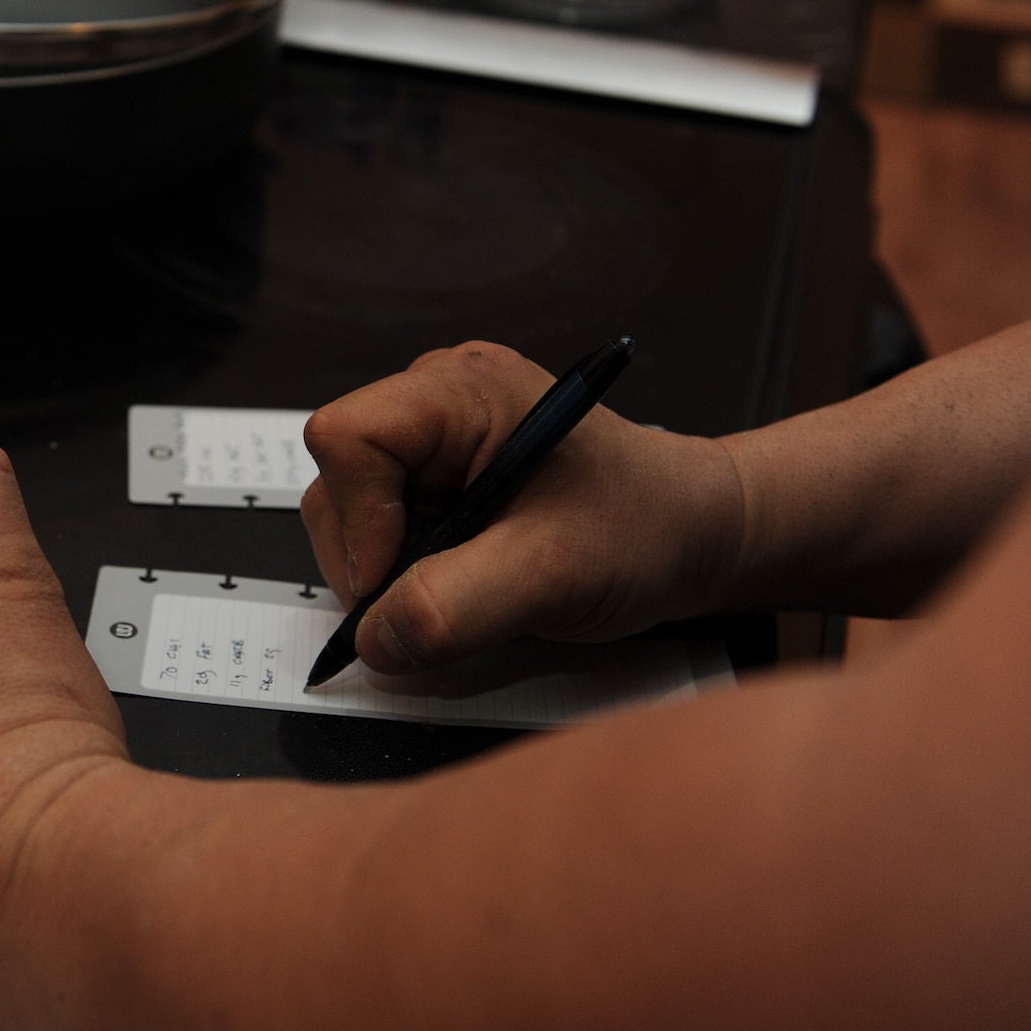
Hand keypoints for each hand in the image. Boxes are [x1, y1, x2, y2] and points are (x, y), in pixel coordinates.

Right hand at [300, 342, 745, 669]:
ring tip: (470, 583)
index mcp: (459, 391)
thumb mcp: (549, 576)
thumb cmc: (645, 529)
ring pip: (350, 513)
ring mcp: (433, 440)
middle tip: (445, 595)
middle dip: (374, 558)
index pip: (346, 437)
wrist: (694, 535)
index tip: (402, 582)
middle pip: (337, 481)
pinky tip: (467, 576)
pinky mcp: (437, 477)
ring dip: (392, 570)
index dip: (360, 521)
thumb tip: (372, 639)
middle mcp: (436, 401)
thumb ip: (451, 607)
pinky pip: (382, 530)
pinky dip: (410, 571)